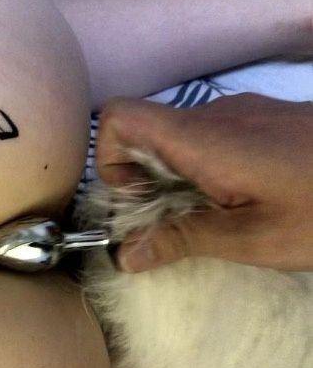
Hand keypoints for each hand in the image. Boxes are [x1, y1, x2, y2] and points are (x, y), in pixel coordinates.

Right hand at [95, 93, 312, 271]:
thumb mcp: (255, 239)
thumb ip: (184, 239)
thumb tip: (126, 255)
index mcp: (203, 139)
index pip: (119, 118)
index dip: (108, 160)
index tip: (135, 204)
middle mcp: (213, 115)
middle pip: (142, 134)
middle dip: (140, 183)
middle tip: (172, 228)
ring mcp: (238, 112)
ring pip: (174, 139)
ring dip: (172, 181)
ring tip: (208, 221)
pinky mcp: (258, 119)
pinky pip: (206, 138)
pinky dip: (200, 171)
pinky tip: (235, 202)